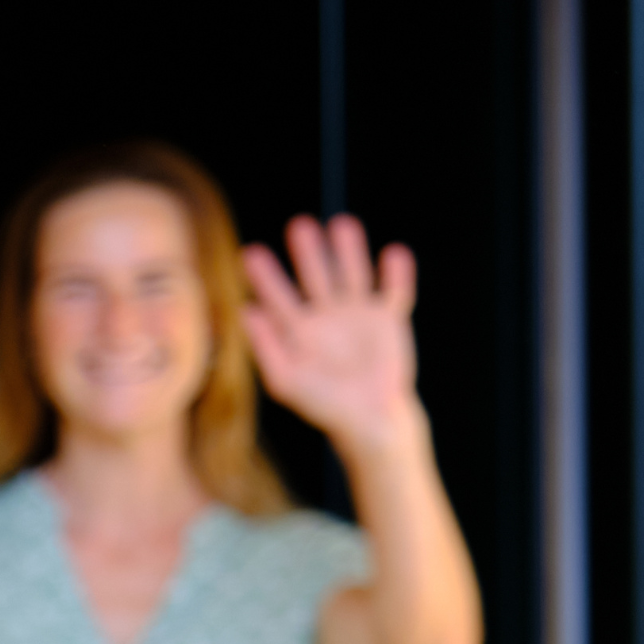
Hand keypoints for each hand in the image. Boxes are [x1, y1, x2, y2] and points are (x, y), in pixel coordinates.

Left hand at [242, 216, 421, 456]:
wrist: (367, 419)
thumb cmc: (322, 404)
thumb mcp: (286, 381)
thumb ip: (266, 347)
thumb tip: (246, 311)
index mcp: (297, 329)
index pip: (278, 296)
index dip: (265, 275)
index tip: (250, 253)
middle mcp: (325, 315)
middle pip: (315, 275)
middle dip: (307, 252)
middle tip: (299, 226)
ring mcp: (358, 313)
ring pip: (352, 274)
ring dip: (348, 251)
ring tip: (342, 224)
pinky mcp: (388, 319)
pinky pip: (394, 292)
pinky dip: (397, 274)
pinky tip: (393, 254)